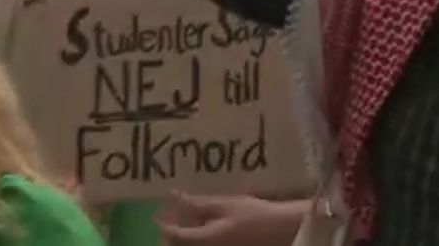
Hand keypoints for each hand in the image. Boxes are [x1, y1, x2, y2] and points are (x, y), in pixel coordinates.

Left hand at [158, 193, 305, 245]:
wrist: (281, 229)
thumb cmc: (254, 214)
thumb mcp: (226, 204)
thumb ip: (199, 204)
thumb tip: (176, 197)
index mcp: (204, 239)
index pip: (174, 236)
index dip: (163, 225)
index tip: (157, 215)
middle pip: (180, 245)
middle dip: (172, 232)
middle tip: (172, 215)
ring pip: (193, 245)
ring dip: (186, 234)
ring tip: (190, 217)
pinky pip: (205, 244)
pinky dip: (200, 236)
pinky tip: (207, 223)